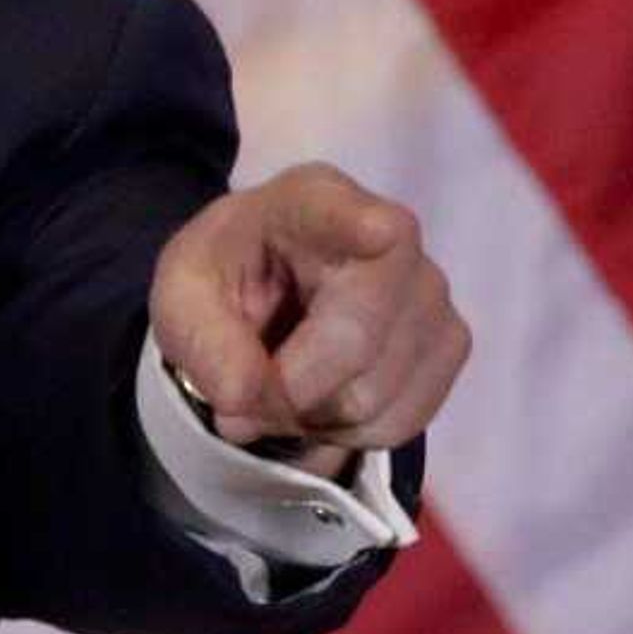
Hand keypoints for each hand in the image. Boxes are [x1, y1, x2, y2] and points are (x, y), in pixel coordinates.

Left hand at [147, 163, 464, 451]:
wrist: (266, 296)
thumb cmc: (226, 281)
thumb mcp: (182, 301)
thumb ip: (203, 344)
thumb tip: (245, 397)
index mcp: (312, 202)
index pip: (347, 214)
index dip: (363, 228)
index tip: (376, 232)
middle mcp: (392, 237)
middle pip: (353, 342)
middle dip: (287, 390)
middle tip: (246, 390)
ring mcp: (431, 291)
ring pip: (374, 397)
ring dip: (314, 415)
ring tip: (287, 383)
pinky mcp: (450, 342)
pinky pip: (402, 421)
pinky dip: (350, 431)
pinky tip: (326, 397)